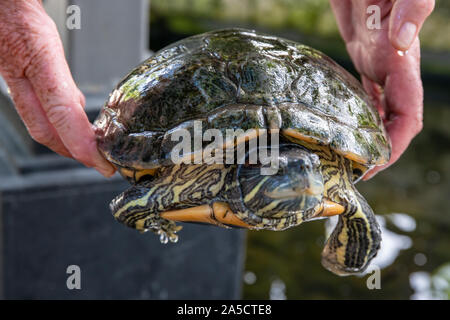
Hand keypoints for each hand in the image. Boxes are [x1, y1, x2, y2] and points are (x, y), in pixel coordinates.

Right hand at [0, 0, 114, 176]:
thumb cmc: (18, 1)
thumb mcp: (47, 22)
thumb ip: (61, 57)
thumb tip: (77, 97)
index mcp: (36, 54)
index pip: (61, 111)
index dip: (80, 144)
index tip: (100, 162)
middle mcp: (19, 70)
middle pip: (45, 129)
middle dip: (74, 153)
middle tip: (101, 165)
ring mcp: (11, 74)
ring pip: (39, 120)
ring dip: (66, 139)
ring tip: (91, 149)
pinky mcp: (11, 73)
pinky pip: (34, 104)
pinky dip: (57, 118)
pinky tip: (72, 118)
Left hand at [330, 0, 433, 178]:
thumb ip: (411, 8)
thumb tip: (403, 41)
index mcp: (403, 62)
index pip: (407, 115)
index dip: (396, 144)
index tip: (376, 166)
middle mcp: (391, 68)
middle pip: (392, 121)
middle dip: (379, 150)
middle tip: (352, 171)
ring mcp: (375, 63)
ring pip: (376, 109)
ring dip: (366, 134)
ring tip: (344, 156)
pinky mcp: (360, 56)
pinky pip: (361, 92)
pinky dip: (354, 112)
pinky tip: (340, 123)